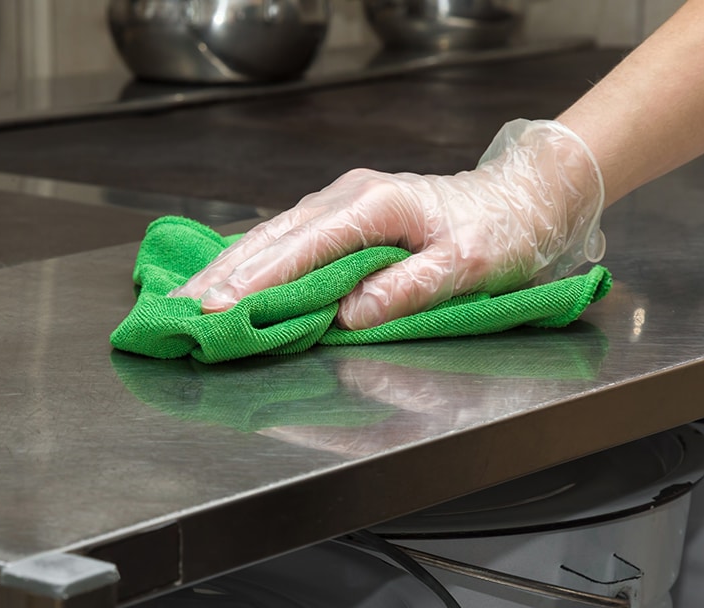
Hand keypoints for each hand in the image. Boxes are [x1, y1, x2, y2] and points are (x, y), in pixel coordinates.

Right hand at [169, 120, 605, 329]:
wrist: (521, 197)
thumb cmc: (500, 230)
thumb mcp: (469, 264)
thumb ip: (409, 287)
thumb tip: (351, 313)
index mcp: (375, 205)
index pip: (304, 247)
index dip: (259, 280)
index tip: (220, 307)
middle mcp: (348, 197)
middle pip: (273, 237)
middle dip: (225, 274)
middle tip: (182, 309)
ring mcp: (341, 202)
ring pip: (272, 235)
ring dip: (229, 267)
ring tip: (188, 297)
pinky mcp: (342, 216)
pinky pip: (286, 238)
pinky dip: (252, 260)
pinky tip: (227, 276)